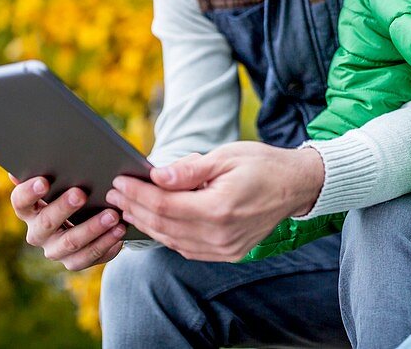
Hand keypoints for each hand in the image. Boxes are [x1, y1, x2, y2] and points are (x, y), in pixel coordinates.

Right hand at [9, 175, 125, 270]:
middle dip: (64, 207)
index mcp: (29, 209)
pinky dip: (106, 243)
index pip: (20, 201)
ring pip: (71, 242)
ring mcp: (55, 250)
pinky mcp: (74, 261)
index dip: (29, 192)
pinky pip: (89, 256)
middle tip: (81, 193)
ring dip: (92, 228)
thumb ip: (55, 169)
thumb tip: (46, 151)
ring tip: (112, 215)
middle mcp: (37, 232)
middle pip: (46, 222)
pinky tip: (119, 231)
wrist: (89, 216)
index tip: (44, 181)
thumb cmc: (72, 189)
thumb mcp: (63, 179)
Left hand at [106, 141, 324, 261]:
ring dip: (147, 224)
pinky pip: (187, 248)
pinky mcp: (228, 253)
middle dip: (135, 208)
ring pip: (172, 240)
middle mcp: (220, 234)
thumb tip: (156, 177)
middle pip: (164, 225)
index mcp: (219, 208)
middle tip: (114, 193)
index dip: (138, 194)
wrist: (295, 186)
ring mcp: (225, 248)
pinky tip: (155, 222)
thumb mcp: (225, 156)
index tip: (119, 182)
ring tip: (127, 207)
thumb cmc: (261, 164)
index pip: (165, 204)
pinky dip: (167, 235)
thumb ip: (189, 170)